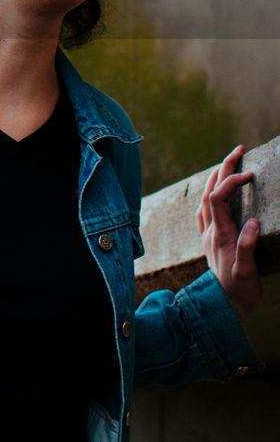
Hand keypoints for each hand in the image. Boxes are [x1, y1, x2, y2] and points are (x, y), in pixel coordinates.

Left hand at [196, 144, 261, 319]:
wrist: (224, 306)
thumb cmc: (239, 290)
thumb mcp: (247, 272)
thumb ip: (247, 247)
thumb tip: (253, 222)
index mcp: (220, 235)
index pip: (218, 199)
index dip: (230, 182)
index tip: (249, 174)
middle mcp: (210, 232)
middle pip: (210, 192)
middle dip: (222, 169)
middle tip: (238, 150)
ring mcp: (208, 235)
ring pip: (205, 199)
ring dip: (215, 177)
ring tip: (228, 162)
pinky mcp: (210, 240)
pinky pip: (205, 210)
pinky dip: (211, 194)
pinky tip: (215, 191)